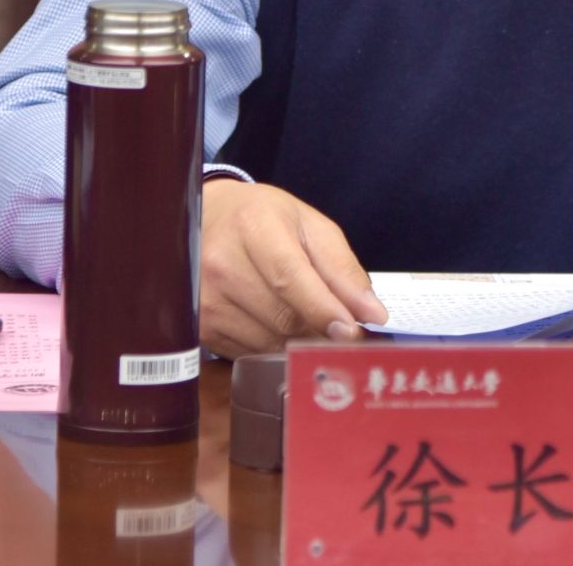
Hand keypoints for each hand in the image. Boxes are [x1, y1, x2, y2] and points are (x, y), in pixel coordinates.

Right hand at [200, 180, 386, 358]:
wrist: (205, 219)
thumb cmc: (263, 219)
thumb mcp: (309, 225)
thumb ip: (341, 268)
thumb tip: (372, 313)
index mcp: (254, 227)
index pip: (289, 277)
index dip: (323, 308)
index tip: (351, 331)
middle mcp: (221, 264)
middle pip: (283, 318)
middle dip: (320, 331)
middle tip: (344, 333)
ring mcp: (204, 299)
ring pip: (269, 342)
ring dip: (299, 343)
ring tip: (309, 324)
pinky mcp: (200, 327)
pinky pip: (250, 354)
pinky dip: (274, 348)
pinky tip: (278, 327)